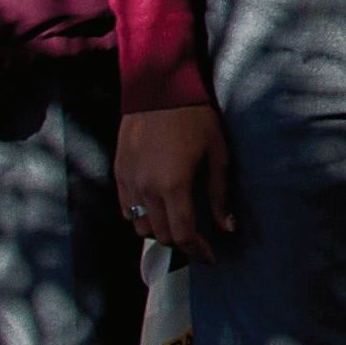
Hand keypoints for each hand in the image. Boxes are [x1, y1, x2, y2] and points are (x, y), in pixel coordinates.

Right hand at [116, 104, 229, 260]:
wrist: (158, 87)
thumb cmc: (194, 116)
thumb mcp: (216, 153)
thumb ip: (219, 193)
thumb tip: (227, 226)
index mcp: (173, 185)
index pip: (183, 235)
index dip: (198, 252)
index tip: (210, 257)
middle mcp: (146, 188)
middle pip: (161, 235)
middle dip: (181, 244)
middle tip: (197, 242)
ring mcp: (129, 181)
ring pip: (140, 226)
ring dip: (159, 231)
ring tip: (176, 225)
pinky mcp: (119, 172)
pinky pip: (126, 209)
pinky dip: (140, 217)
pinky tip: (155, 211)